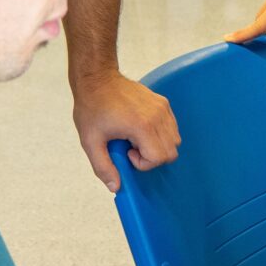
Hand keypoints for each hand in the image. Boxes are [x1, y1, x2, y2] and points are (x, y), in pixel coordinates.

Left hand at [72, 71, 179, 192]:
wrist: (98, 78)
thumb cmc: (92, 107)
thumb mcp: (91, 141)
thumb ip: (103, 167)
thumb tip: (116, 187)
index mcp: (141, 126)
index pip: (159, 157)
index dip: (143, 163)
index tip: (126, 152)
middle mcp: (158, 116)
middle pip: (171, 152)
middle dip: (152, 157)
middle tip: (131, 148)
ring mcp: (163, 108)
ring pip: (175, 140)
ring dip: (158, 146)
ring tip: (136, 138)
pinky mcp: (163, 103)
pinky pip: (172, 127)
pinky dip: (161, 135)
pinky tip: (141, 129)